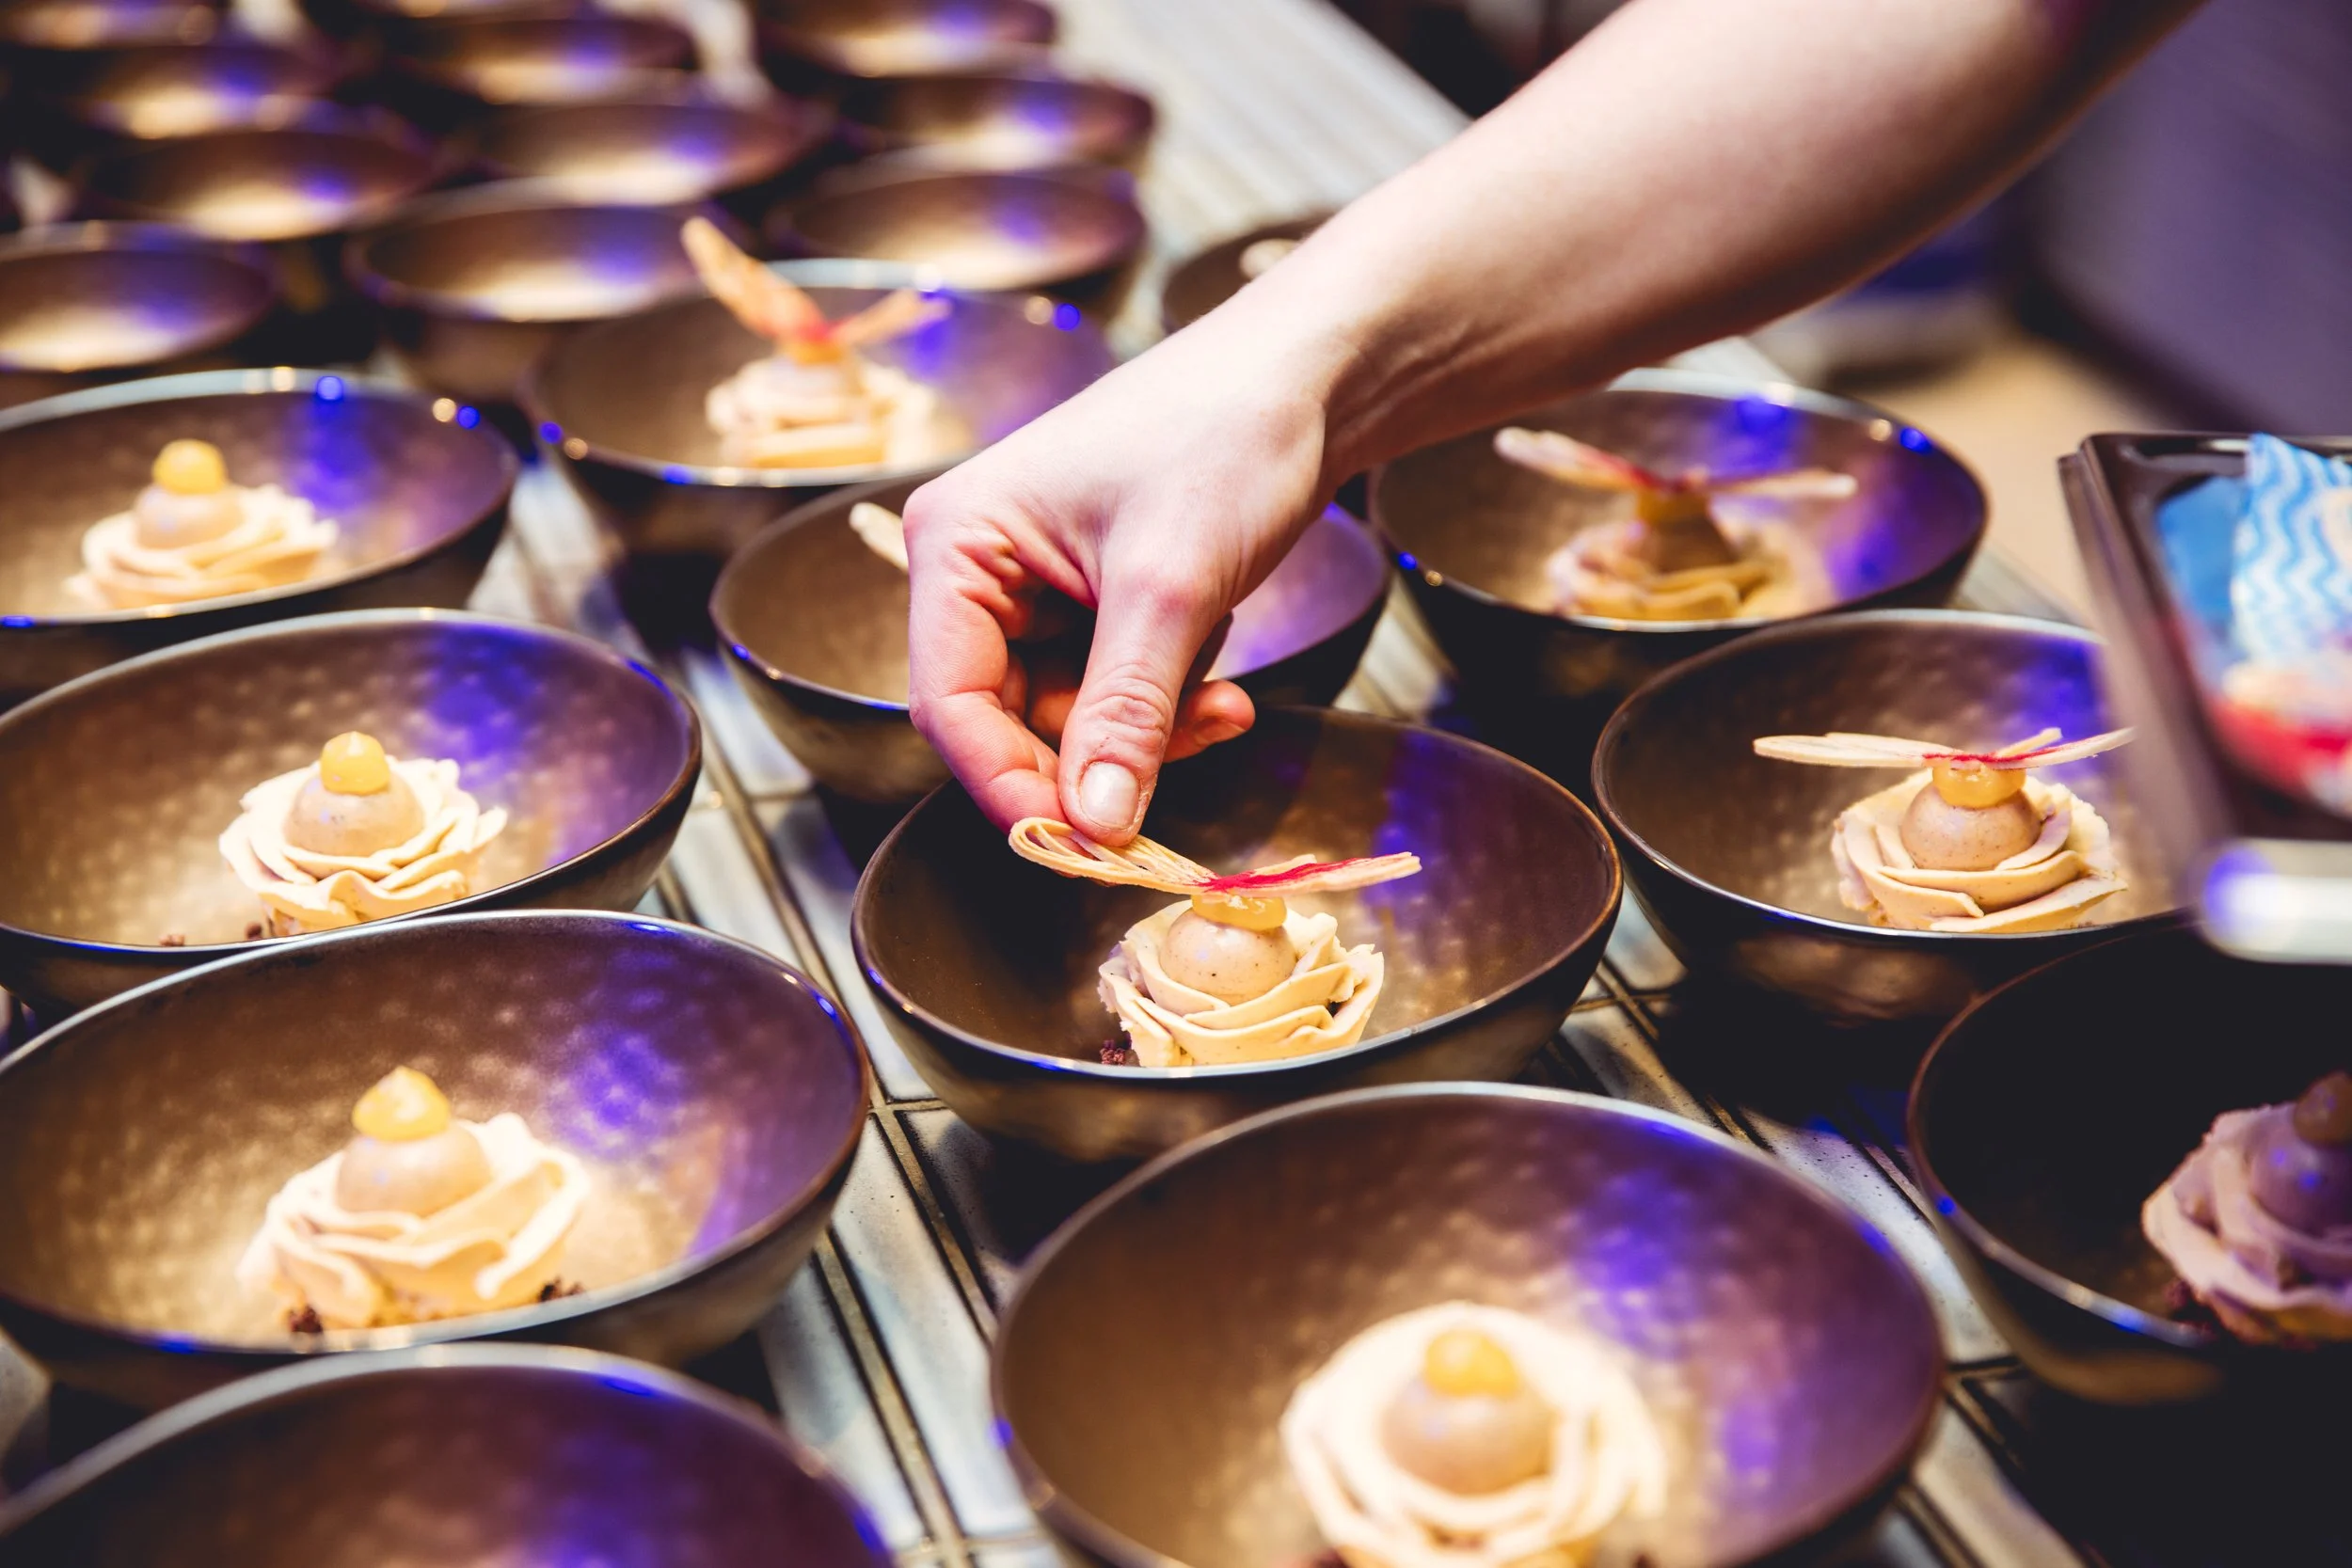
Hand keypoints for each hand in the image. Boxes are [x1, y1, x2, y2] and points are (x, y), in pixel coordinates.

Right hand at [903, 313, 1343, 843]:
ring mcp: (1038, 587)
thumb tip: (1090, 827)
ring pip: (1069, 718)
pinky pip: (1112, 694)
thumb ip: (1123, 714)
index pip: (950, 705)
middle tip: (1179, 770)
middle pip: (1006, 721)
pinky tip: (1221, 671)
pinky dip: (1167, 704)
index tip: (1080, 845)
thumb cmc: (1226, 436)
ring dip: (1149, 732)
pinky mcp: (1095, 602)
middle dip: (1097, 756)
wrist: (1311, 378)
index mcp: (958, 542)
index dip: (1009, 784)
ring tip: (1225, 701)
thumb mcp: (1169, 590)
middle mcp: (980, 569)